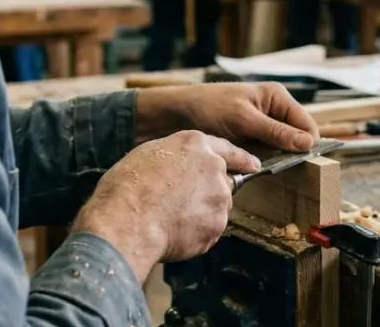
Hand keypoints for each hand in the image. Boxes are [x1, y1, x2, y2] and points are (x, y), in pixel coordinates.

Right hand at [71, 131, 255, 279]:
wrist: (128, 220)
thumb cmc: (128, 187)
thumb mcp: (147, 155)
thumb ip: (173, 158)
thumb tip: (177, 169)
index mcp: (195, 145)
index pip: (226, 149)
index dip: (240, 158)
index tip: (252, 164)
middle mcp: (214, 168)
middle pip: (222, 181)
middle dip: (207, 193)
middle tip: (179, 204)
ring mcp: (219, 198)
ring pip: (216, 208)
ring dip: (202, 214)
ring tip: (171, 219)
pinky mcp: (217, 226)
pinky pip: (209, 231)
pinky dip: (196, 234)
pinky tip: (173, 233)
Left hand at [135, 82, 319, 151]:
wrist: (175, 114)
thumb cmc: (209, 107)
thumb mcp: (244, 119)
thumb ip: (276, 132)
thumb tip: (308, 143)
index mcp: (277, 97)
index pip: (307, 125)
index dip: (307, 145)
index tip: (301, 164)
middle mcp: (273, 110)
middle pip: (296, 138)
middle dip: (290, 153)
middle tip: (279, 168)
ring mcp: (262, 125)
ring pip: (281, 148)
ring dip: (275, 160)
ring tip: (263, 168)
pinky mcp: (250, 139)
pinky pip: (266, 153)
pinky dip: (262, 162)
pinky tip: (253, 168)